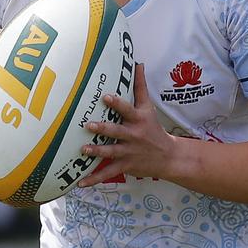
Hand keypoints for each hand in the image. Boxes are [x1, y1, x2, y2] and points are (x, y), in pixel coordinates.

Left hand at [78, 64, 174, 186]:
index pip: (127, 109)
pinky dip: (94, 179)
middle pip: (117, 131)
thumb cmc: (153, 128)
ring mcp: (129, 151)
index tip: (105, 97)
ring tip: (84, 150)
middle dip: (103, 129)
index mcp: (138, 119)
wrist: (168, 156)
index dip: (117, 103)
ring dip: (97, 151)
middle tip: (89, 125)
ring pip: (111, 152)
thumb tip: (138, 64)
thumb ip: (141, 87)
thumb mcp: (149, 108)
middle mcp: (133, 135)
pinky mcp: (125, 165)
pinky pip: (108, 173)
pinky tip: (80, 183)